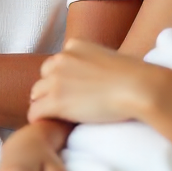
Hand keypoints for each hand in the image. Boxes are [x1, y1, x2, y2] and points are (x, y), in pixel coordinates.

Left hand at [28, 40, 171, 125]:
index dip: (63, 79)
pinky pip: (34, 112)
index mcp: (74, 45)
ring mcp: (56, 79)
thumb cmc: (133, 76)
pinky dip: (41, 120)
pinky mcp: (55, 100)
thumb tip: (94, 76)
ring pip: (36, 94)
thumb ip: (93, 61)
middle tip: (66, 106)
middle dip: (51, 90)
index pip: (57, 63)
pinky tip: (53, 125)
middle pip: (43, 77)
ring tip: (61, 117)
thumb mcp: (108, 57)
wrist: (137, 87)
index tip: (74, 91)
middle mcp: (61, 58)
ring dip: (46, 105)